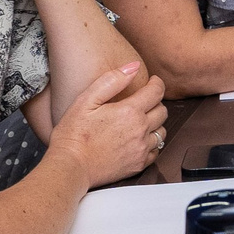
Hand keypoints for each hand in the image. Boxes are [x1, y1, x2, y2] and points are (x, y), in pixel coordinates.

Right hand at [50, 61, 170, 185]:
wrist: (70, 167)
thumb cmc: (73, 134)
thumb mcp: (86, 101)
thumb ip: (111, 81)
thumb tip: (134, 66)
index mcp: (130, 111)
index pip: (156, 92)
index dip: (156, 83)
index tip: (153, 82)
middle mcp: (141, 130)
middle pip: (162, 111)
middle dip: (156, 103)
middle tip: (144, 102)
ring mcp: (141, 149)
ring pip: (162, 131)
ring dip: (155, 124)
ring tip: (141, 121)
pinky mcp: (139, 165)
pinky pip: (156, 151)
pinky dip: (152, 144)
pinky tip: (138, 140)